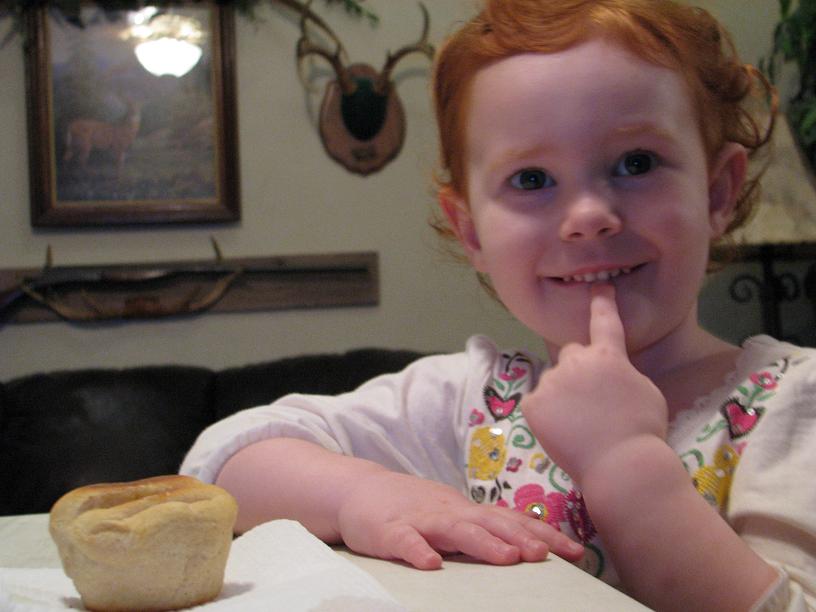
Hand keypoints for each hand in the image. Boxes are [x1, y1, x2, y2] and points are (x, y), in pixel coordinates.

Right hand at [336, 470, 583, 569]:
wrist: (358, 490)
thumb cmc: (411, 507)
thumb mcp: (451, 515)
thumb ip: (482, 528)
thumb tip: (528, 545)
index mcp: (466, 510)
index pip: (510, 520)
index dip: (543, 534)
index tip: (575, 552)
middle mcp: (449, 512)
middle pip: (490, 523)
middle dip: (521, 538)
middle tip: (548, 555)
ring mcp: (419, 520)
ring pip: (454, 530)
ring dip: (483, 543)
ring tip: (507, 559)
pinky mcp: (388, 531)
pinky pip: (405, 541)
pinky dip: (418, 551)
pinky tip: (431, 565)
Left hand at [521, 283, 668, 485]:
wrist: (620, 465)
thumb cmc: (643, 431)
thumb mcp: (645, 391)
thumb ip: (622, 374)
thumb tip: (609, 375)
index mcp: (608, 356)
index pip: (605, 322)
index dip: (602, 302)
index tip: (599, 286)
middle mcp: (576, 361)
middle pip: (571, 354)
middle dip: (578, 370)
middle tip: (590, 401)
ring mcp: (552, 381)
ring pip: (553, 382)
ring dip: (562, 395)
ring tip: (580, 425)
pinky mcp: (533, 403)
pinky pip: (537, 403)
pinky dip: (546, 415)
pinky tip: (563, 432)